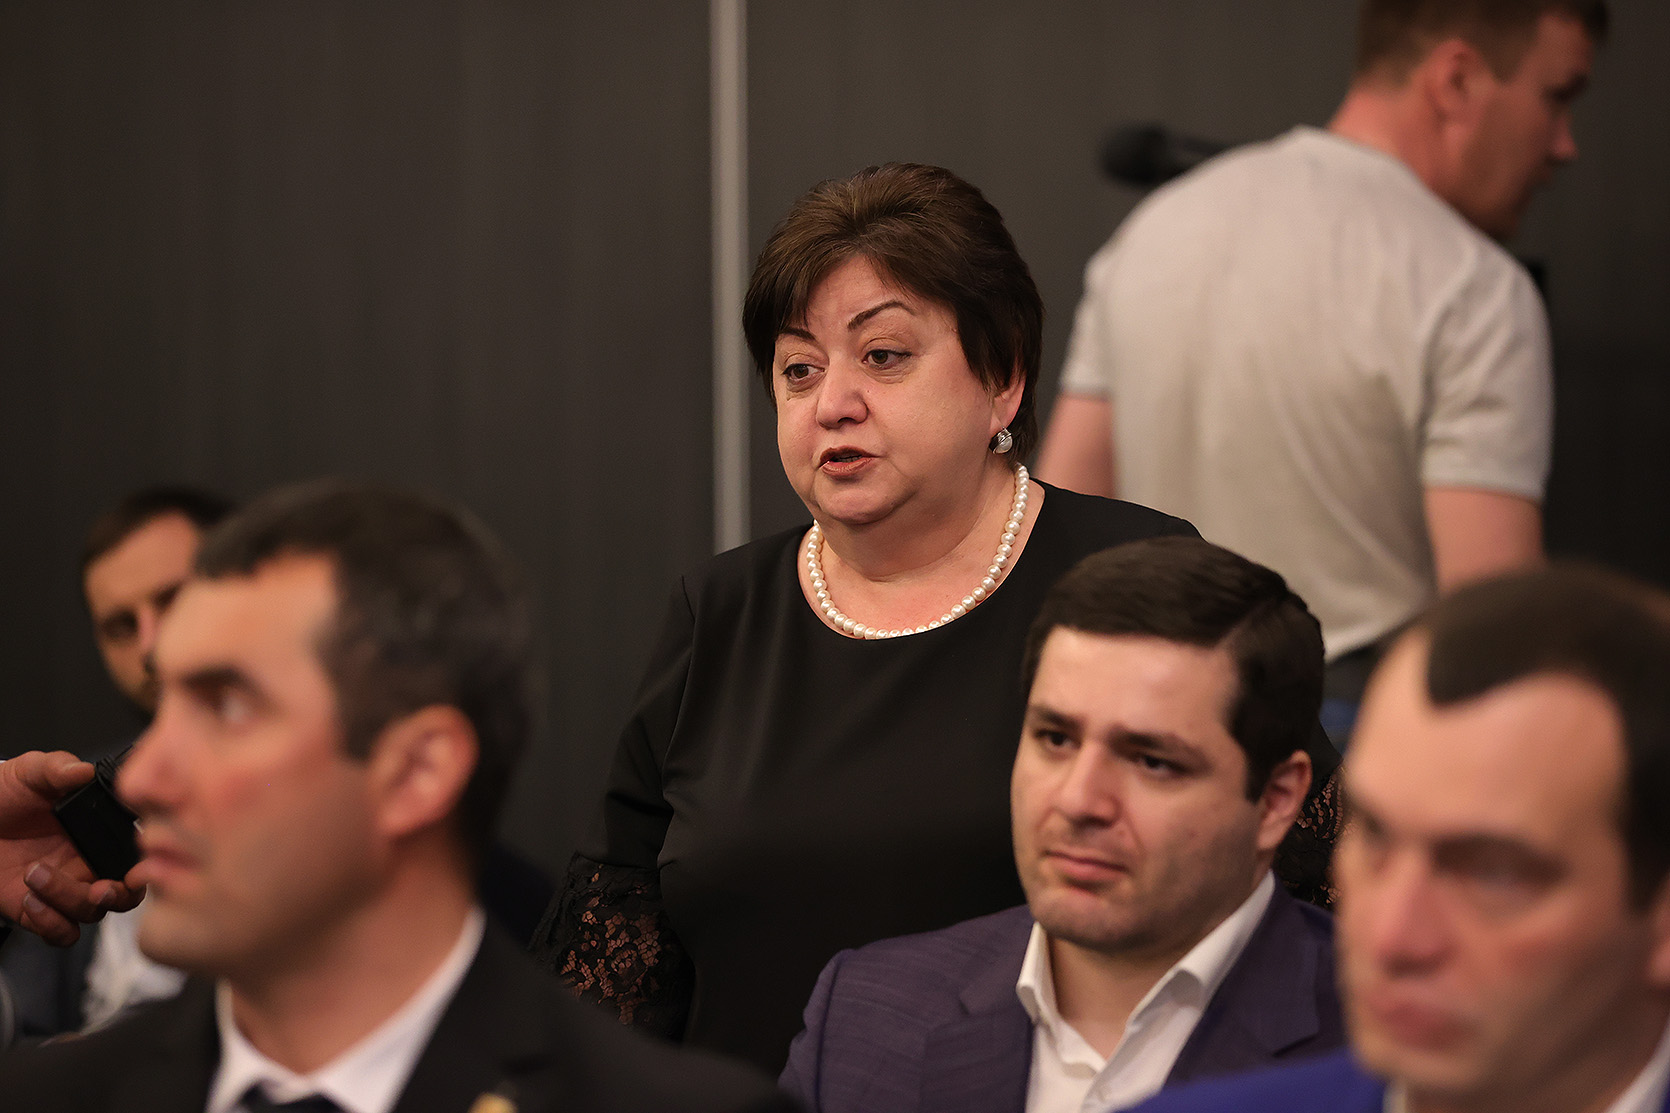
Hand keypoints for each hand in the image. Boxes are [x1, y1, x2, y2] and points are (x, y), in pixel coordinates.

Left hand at [0, 751, 142, 944]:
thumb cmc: (3, 795)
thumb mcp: (30, 773)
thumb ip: (58, 769)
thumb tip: (83, 771)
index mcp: (98, 833)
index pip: (136, 854)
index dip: (143, 866)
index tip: (134, 869)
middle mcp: (88, 864)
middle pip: (125, 894)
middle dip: (118, 896)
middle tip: (98, 888)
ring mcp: (65, 889)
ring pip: (91, 913)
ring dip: (67, 899)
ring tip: (34, 873)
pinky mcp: (39, 911)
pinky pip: (61, 933)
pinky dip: (51, 923)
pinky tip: (30, 899)